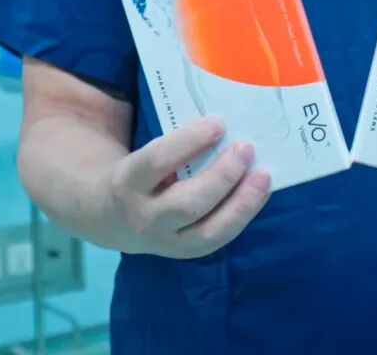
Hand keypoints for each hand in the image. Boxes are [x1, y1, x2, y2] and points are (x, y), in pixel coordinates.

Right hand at [103, 116, 271, 258]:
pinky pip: (219, 238)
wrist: (113, 217)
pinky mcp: (185, 252)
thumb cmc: (140, 173)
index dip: (189, 142)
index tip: (218, 123)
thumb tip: (222, 125)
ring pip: (209, 231)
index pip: (158, 162)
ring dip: (242, 203)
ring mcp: (166, 241)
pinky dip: (243, 215)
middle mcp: (145, 217)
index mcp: (129, 181)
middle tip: (246, 149)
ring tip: (263, 176)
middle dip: (223, 176)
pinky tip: (260, 194)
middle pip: (188, 204)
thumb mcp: (142, 155)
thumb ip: (175, 144)